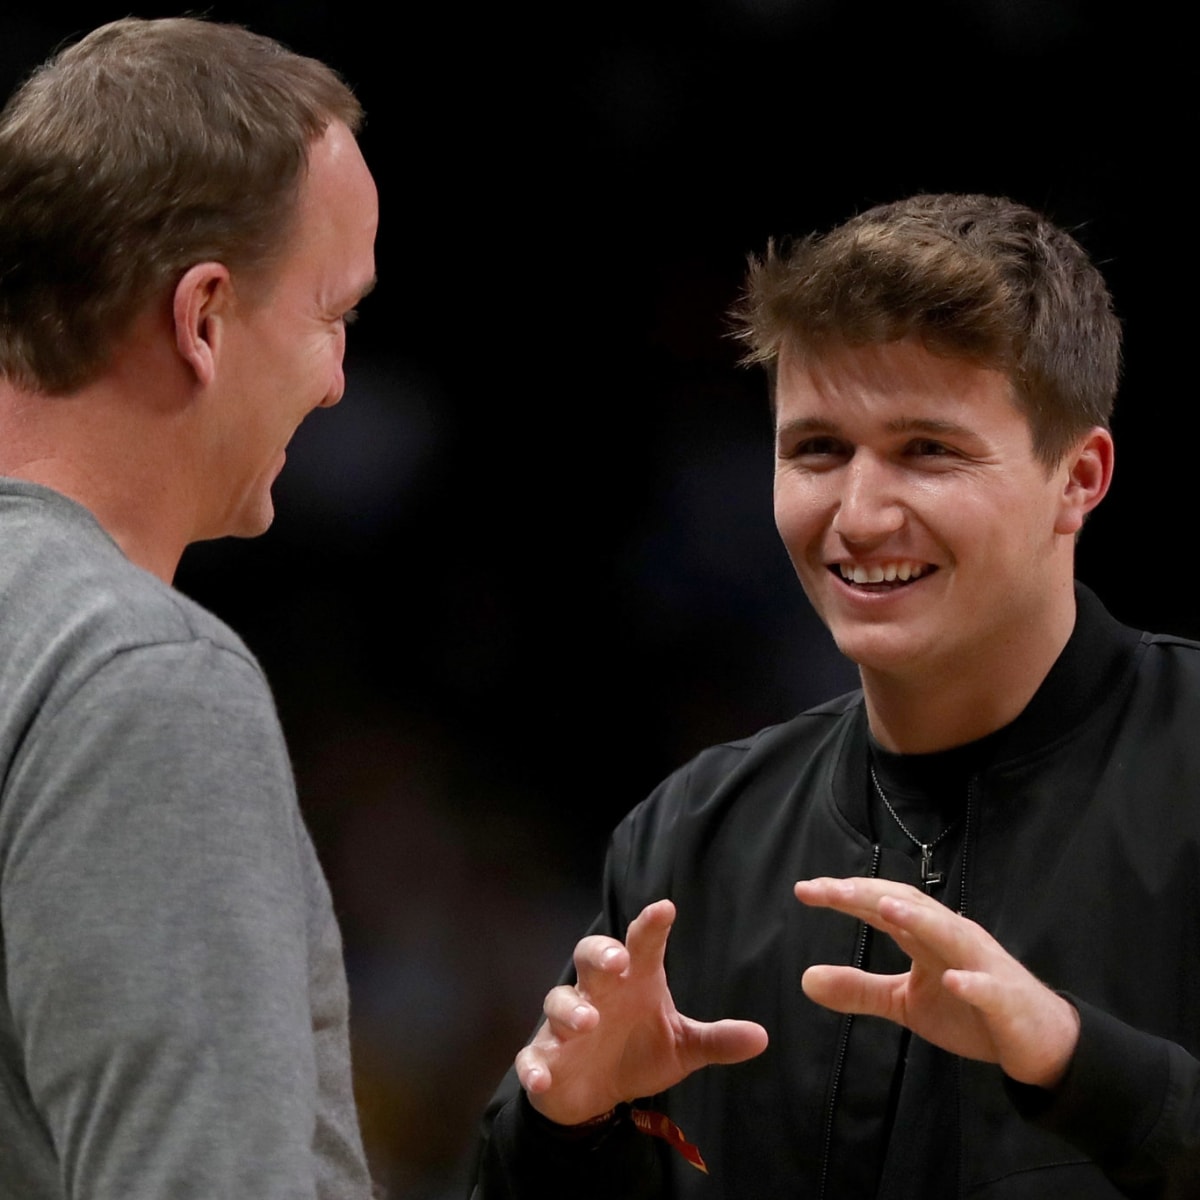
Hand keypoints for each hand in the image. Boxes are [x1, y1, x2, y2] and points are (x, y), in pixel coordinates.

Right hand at [515, 899, 768, 1125]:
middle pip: (590, 956)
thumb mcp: (681, 1047)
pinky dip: (534, 1065)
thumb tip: (761, 1037)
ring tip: (589, 1022)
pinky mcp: (544, 1057)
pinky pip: (532, 1055)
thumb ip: (716, 1040)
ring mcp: (566, 1024)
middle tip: (618, 960)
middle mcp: (598, 993)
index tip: (666, 909)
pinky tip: (542, 1076)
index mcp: (634, 982)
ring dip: (571, 1010)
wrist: (595, 1091)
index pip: (642, 946)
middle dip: (601, 954)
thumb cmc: (639, 1051)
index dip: (651, 926)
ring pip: (559, 1001)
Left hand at [794, 877, 1079, 1088]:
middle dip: (868, 894)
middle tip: (827, 889)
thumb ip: (859, 988)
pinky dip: (973, 984)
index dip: (844, 895)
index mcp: (927, 936)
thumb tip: (805, 979)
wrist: (1037, 1041)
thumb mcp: (905, 1002)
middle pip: (908, 907)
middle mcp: (953, 937)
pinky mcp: (1006, 999)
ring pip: (950, 934)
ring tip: (884, 907)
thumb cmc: (970, 1011)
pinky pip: (989, 989)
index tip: (804, 889)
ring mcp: (982, 965)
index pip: (881, 905)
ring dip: (919, 920)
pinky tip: (954, 982)